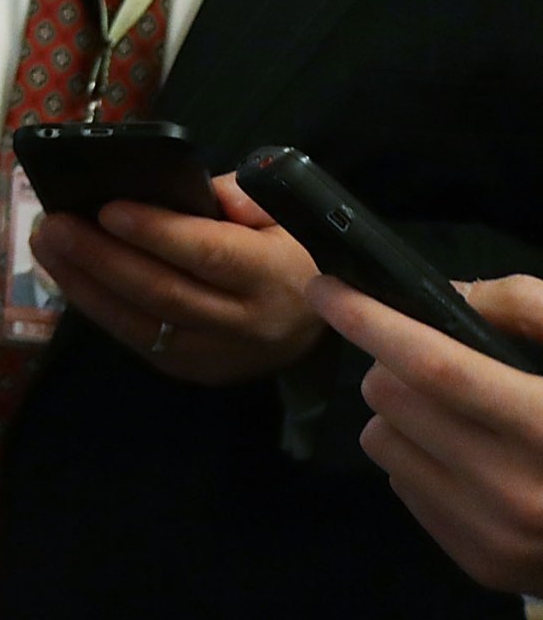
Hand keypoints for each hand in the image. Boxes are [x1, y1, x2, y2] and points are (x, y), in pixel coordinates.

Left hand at [29, 173, 322, 384]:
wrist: (318, 319)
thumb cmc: (291, 249)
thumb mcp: (284, 212)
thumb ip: (237, 196)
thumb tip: (179, 189)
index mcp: (272, 276)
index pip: (209, 255)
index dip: (157, 233)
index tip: (108, 209)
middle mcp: (245, 324)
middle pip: (162, 292)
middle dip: (101, 257)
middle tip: (54, 223)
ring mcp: (214, 355)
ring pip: (139, 323)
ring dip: (83, 282)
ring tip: (45, 243)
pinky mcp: (189, 369)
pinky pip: (134, 337)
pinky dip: (95, 305)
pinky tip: (66, 274)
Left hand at [310, 273, 542, 594]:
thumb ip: (526, 308)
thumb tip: (444, 294)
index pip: (435, 367)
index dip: (371, 321)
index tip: (326, 287)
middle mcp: (517, 489)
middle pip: (390, 399)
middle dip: (391, 366)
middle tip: (426, 361)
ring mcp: (496, 534)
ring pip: (382, 444)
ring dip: (401, 417)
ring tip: (455, 415)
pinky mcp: (482, 562)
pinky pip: (404, 489)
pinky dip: (422, 463)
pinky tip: (471, 461)